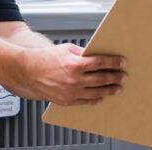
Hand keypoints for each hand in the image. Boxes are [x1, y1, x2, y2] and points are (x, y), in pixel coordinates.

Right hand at [3, 42, 125, 105]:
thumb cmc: (45, 58)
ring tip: (117, 88)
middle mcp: (74, 80)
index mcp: (74, 64)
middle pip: (101, 79)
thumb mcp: (66, 49)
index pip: (100, 63)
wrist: (27, 71)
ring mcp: (70, 92)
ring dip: (109, 90)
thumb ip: (83, 53)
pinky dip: (95, 99)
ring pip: (96, 92)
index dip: (113, 63)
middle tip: (123, 77)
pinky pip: (85, 101)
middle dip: (115, 77)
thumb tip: (97, 55)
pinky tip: (101, 96)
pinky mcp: (66, 101)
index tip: (122, 62)